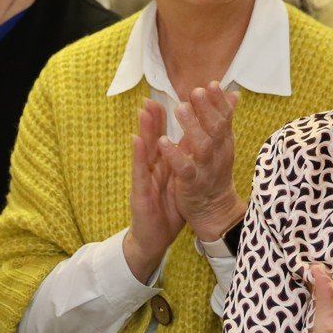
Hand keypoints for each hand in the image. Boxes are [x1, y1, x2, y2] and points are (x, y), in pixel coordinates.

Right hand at [123, 99, 187, 282]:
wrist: (155, 239)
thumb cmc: (168, 208)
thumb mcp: (180, 181)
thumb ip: (184, 160)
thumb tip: (196, 140)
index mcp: (165, 164)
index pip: (168, 136)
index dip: (172, 117)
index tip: (180, 96)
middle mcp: (153, 168)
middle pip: (154, 138)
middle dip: (155, 117)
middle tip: (155, 93)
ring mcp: (145, 178)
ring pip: (145, 150)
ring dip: (145, 129)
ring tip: (144, 109)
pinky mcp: (140, 192)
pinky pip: (140, 172)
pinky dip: (138, 155)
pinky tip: (136, 140)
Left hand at [156, 86, 239, 242]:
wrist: (214, 210)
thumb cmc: (215, 171)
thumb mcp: (222, 144)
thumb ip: (224, 118)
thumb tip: (233, 93)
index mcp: (224, 142)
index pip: (225, 118)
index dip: (219, 101)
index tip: (212, 84)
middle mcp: (218, 153)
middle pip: (216, 128)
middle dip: (206, 109)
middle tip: (196, 91)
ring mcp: (206, 169)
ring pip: (202, 146)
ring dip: (191, 126)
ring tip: (179, 108)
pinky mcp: (192, 184)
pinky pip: (184, 168)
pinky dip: (174, 155)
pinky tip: (163, 141)